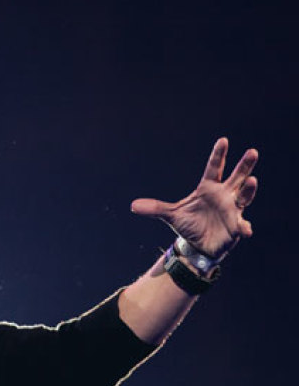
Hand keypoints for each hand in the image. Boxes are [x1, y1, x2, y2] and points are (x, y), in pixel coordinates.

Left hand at [130, 137, 257, 258]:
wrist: (197, 245)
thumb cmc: (189, 225)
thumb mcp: (171, 215)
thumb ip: (155, 208)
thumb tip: (132, 206)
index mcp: (208, 189)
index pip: (214, 168)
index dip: (219, 155)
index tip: (223, 140)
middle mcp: (223, 196)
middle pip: (236, 177)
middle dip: (245, 165)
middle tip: (252, 151)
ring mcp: (232, 210)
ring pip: (244, 196)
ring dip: (248, 189)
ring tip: (252, 180)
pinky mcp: (236, 226)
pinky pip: (242, 225)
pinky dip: (244, 227)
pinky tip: (245, 230)